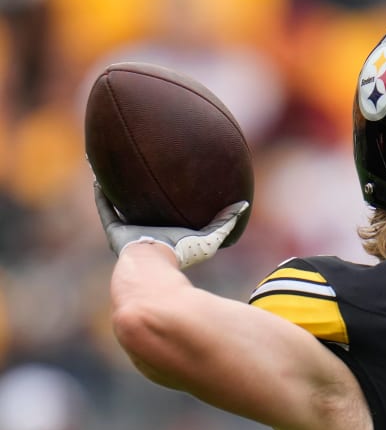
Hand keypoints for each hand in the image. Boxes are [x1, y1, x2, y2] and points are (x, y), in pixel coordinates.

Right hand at [94, 183, 248, 268]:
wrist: (155, 263)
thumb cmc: (183, 253)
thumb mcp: (209, 237)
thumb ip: (225, 223)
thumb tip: (243, 205)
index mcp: (167, 234)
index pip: (168, 215)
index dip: (168, 200)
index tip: (171, 180)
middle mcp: (147, 232)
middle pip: (143, 208)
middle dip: (142, 193)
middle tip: (142, 168)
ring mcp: (129, 231)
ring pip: (120, 206)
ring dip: (116, 189)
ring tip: (112, 166)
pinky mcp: (114, 231)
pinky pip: (105, 207)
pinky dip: (101, 193)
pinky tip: (98, 175)